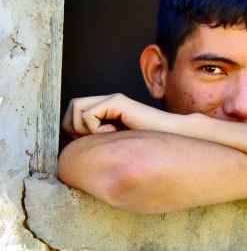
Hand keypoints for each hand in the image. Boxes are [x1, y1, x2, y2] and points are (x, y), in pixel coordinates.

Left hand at [61, 93, 177, 137]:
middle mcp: (106, 102)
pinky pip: (89, 115)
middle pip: (71, 108)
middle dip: (73, 129)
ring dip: (83, 128)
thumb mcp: (114, 148)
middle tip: (93, 142)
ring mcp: (112, 100)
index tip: (84, 148)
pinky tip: (114, 133)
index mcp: (105, 113)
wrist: (172, 137)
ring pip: (76, 108)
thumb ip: (97, 144)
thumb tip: (70, 150)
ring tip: (104, 137)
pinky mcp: (117, 101)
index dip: (71, 132)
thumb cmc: (146, 148)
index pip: (72, 115)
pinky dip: (95, 129)